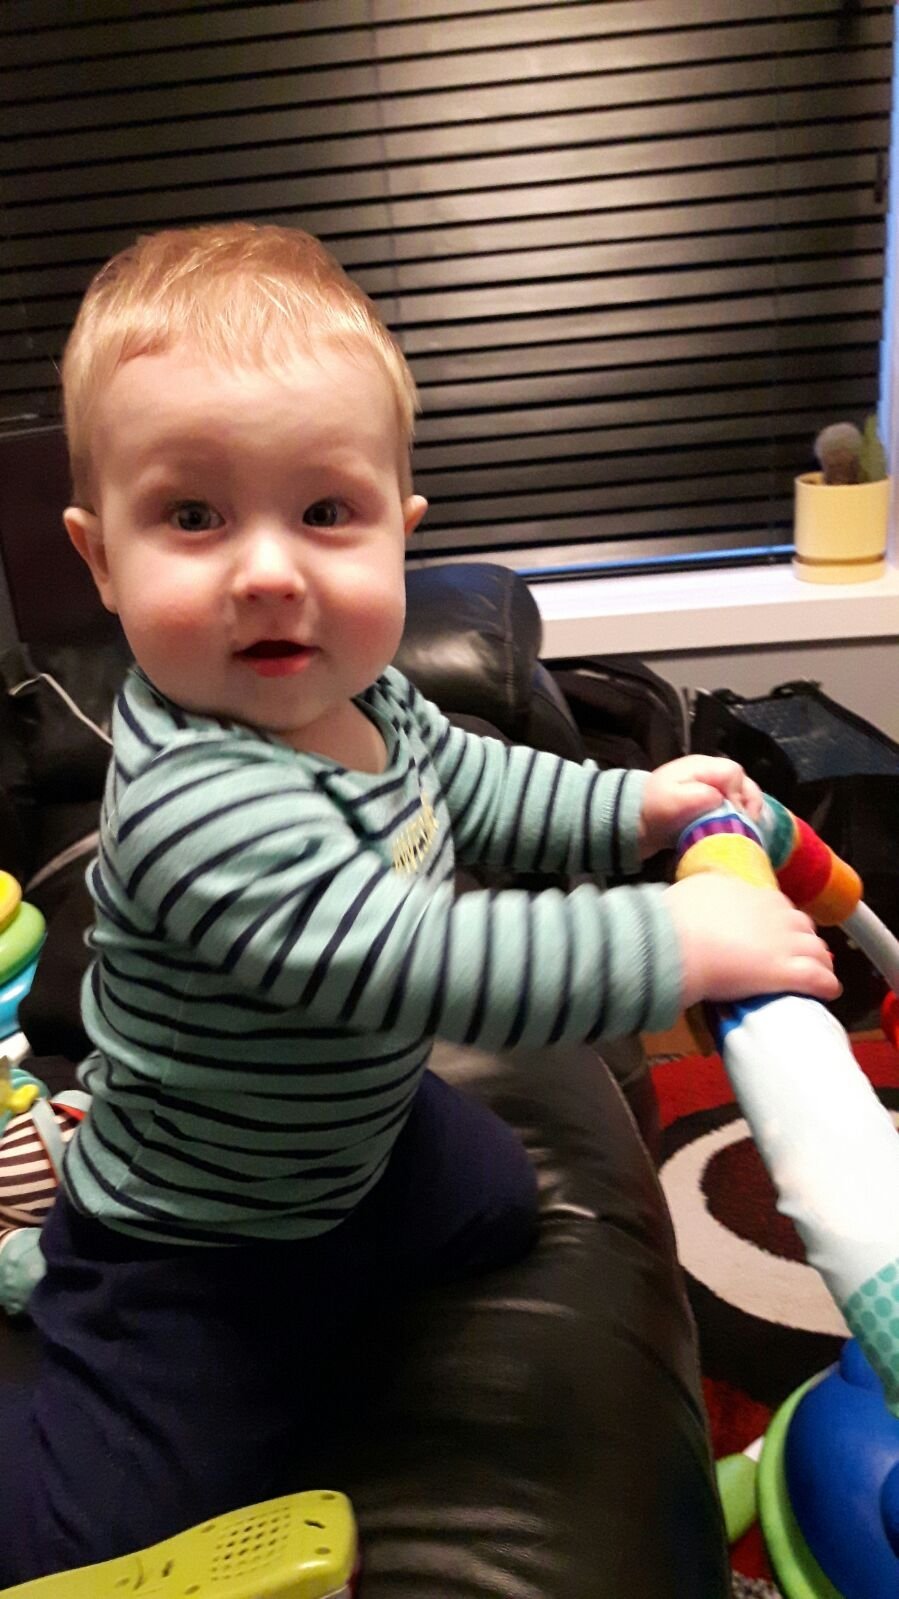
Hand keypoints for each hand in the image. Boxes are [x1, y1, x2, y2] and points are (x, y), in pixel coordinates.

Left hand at [639, 755, 762, 858]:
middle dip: (750, 803)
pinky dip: (738, 819)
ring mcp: (712, 789)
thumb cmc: (654, 808)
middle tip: (747, 825)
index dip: (739, 794)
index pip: (734, 773)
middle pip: (743, 782)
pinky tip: (737, 831)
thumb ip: (700, 795)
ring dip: (746, 812)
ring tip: (744, 829)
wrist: (635, 822)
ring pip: (742, 795)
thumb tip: (723, 800)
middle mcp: (711, 775)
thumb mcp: (673, 800)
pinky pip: (733, 808)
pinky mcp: (710, 805)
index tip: (734, 815)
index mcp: (702, 767)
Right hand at [665, 874, 840, 1009]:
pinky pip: (818, 977)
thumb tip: (703, 897)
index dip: (778, 920)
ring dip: (819, 960)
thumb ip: (706, 892)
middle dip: (803, 938)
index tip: (774, 931)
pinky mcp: (786, 971)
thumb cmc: (675, 919)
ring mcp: (783, 942)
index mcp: (750, 892)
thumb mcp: (692, 890)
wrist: (677, 943)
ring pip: (816, 949)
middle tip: (797, 951)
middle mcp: (773, 912)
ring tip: (819, 971)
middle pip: (801, 924)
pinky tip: (829, 991)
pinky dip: (827, 983)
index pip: (776, 905)